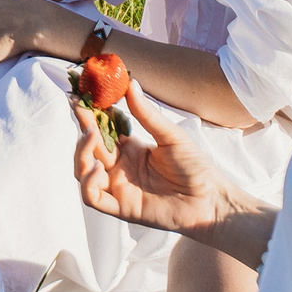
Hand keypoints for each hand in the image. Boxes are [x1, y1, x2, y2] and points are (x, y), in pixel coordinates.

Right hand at [74, 84, 232, 236]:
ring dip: (81, 152)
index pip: (102, 128)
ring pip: (83, 171)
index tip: (82, 94)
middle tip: (80, 107)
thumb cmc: (194, 167)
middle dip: (82, 126)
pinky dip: (88, 183)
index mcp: (129, 148)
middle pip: (89, 146)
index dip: (90, 113)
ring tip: (91, 135)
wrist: (210, 199)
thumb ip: (147, 113)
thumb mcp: (170, 135)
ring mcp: (118, 187)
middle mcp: (119, 167)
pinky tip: (97, 169)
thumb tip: (131, 83)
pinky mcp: (121, 207)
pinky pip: (93, 197)